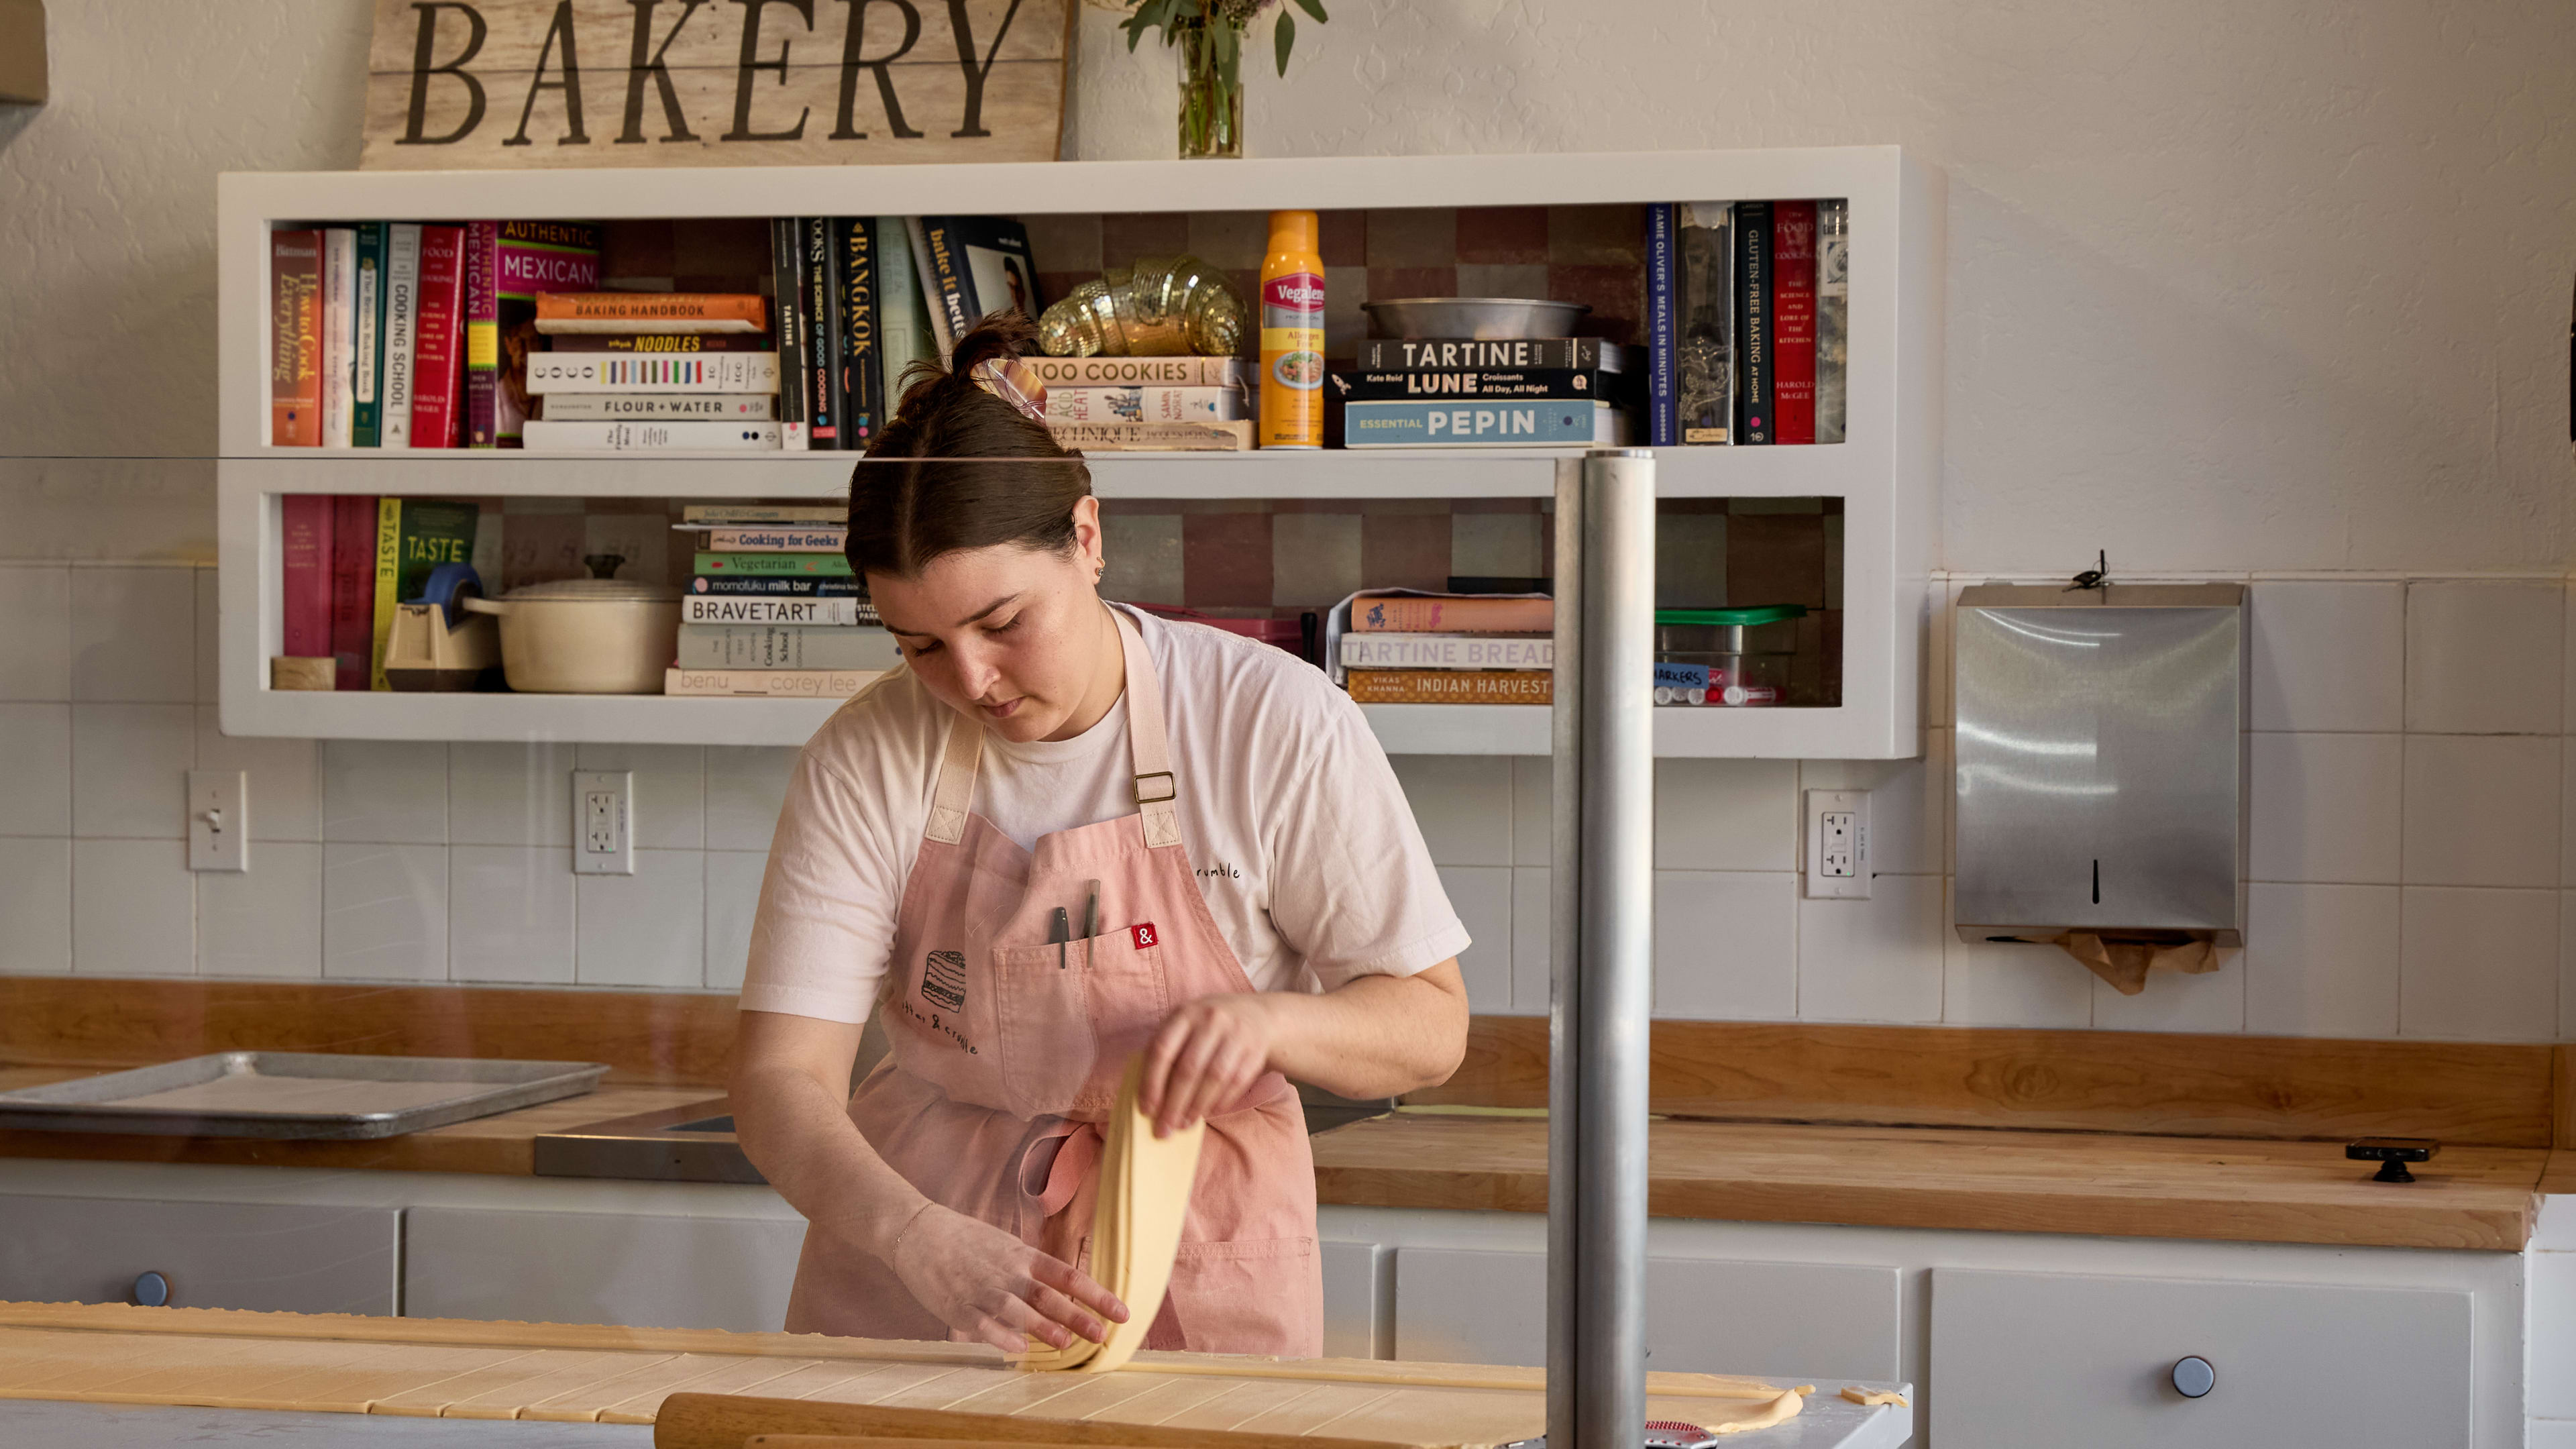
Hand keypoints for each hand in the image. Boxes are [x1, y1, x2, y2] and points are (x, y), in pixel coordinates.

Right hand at [883, 1203, 1128, 1352]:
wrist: (917, 1231)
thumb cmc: (966, 1241)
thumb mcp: (1006, 1247)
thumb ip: (1032, 1271)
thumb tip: (1063, 1295)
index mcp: (1023, 1256)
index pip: (1068, 1275)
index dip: (1097, 1294)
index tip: (1122, 1311)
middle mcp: (1007, 1272)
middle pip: (1048, 1295)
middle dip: (1077, 1315)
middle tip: (1102, 1333)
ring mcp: (982, 1288)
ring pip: (1017, 1309)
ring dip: (1042, 1326)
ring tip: (1066, 1343)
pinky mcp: (957, 1305)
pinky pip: (982, 1322)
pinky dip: (999, 1335)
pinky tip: (1017, 1347)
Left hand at [1139, 993, 1280, 1136]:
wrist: (1258, 1016)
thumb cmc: (1208, 1027)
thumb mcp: (1186, 1025)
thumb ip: (1167, 1050)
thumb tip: (1148, 1095)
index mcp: (1185, 1013)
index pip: (1162, 1050)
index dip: (1151, 1083)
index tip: (1146, 1110)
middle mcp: (1211, 1020)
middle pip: (1188, 1069)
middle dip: (1174, 1104)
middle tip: (1164, 1129)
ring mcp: (1236, 1034)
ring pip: (1214, 1078)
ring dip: (1196, 1107)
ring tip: (1184, 1125)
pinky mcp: (1255, 1051)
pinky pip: (1236, 1083)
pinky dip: (1220, 1102)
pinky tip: (1207, 1112)